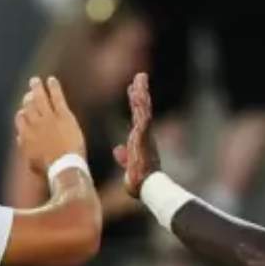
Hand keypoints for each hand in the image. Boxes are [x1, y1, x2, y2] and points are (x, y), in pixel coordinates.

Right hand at [14, 76, 86, 178]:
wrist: (64, 167)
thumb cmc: (48, 169)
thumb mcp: (31, 162)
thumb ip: (24, 148)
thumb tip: (19, 138)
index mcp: (25, 135)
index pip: (20, 119)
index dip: (22, 114)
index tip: (23, 111)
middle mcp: (34, 124)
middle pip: (28, 106)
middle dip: (27, 99)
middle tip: (29, 93)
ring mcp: (48, 118)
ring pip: (39, 98)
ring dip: (36, 87)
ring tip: (35, 80)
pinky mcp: (62, 115)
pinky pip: (56, 97)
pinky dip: (53, 87)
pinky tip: (51, 79)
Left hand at [112, 72, 161, 196]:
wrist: (147, 188)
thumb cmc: (140, 182)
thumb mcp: (128, 167)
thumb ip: (124, 157)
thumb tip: (116, 150)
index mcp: (140, 140)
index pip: (137, 117)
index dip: (135, 103)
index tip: (133, 90)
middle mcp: (145, 135)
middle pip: (142, 109)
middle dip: (140, 92)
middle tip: (139, 77)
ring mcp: (145, 134)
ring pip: (144, 109)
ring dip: (142, 93)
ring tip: (140, 78)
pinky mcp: (144, 136)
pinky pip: (143, 116)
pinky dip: (142, 104)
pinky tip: (139, 92)